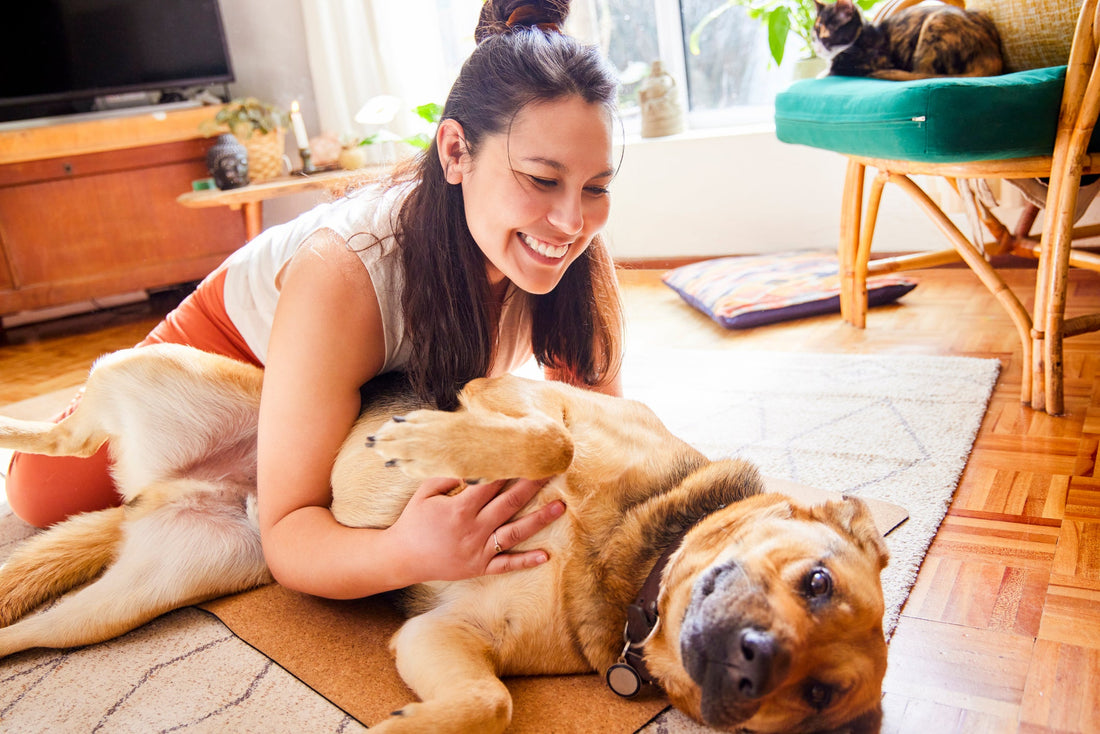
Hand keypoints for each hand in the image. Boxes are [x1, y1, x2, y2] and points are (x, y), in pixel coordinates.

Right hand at [389, 476, 564, 582]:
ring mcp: (478, 551)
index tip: (529, 455)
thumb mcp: (425, 493)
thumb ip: (448, 476)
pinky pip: (506, 565)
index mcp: (459, 509)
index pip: (492, 484)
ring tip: (560, 507)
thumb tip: (474, 463)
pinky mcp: (479, 568)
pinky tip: (545, 556)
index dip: (512, 468)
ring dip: (539, 520)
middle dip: (533, 485)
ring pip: (514, 533)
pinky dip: (525, 561)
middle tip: (553, 471)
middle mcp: (473, 530)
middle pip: (509, 503)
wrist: (401, 558)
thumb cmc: (414, 521)